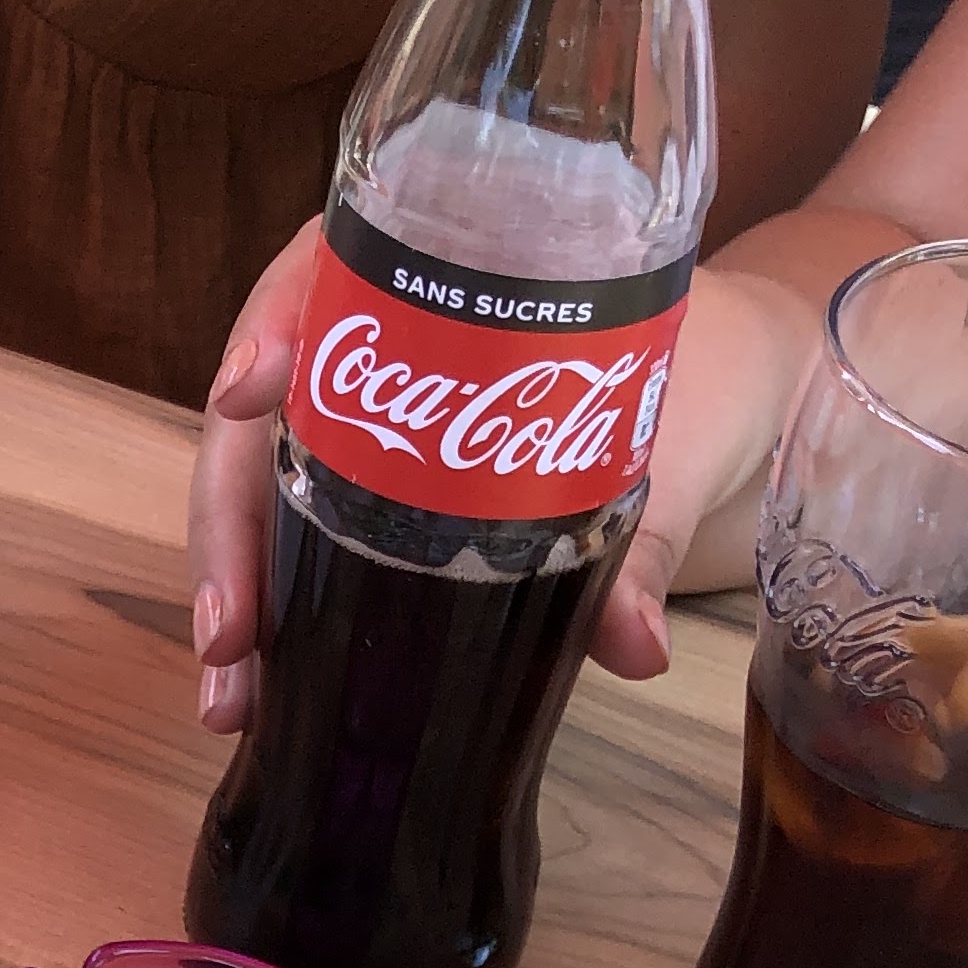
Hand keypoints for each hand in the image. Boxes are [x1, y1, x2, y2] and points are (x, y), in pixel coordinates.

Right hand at [187, 232, 830, 718]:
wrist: (740, 401)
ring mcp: (371, 424)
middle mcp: (382, 342)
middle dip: (230, 525)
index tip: (247, 393)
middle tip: (227, 635)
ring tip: (232, 697)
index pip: (323, 272)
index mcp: (443, 270)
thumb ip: (649, 543)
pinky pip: (306, 540)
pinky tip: (262, 688)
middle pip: (264, 411)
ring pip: (265, 489)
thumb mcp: (682, 442)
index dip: (269, 326)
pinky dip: (278, 613)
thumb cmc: (708, 372)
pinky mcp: (381, 494)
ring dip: (237, 590)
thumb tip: (633, 644)